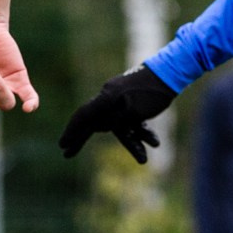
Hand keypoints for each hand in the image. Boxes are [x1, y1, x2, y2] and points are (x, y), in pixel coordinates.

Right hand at [59, 65, 176, 163]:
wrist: (171, 72)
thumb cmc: (151, 92)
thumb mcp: (133, 112)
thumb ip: (116, 121)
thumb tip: (100, 126)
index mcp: (106, 98)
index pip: (83, 116)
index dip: (71, 132)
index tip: (62, 146)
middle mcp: (110, 98)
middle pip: (93, 122)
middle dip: (82, 139)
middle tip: (68, 154)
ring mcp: (122, 100)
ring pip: (120, 126)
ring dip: (133, 143)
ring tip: (143, 160)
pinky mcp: (135, 102)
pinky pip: (134, 122)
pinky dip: (142, 133)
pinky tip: (155, 143)